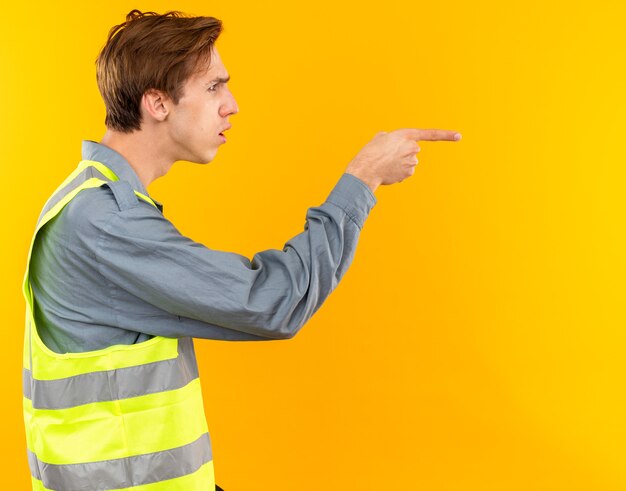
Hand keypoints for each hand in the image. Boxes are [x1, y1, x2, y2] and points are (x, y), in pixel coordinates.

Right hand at [345, 128, 461, 192]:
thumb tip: (393, 147)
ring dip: (399, 163)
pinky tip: (388, 172)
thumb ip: (392, 138)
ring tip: (385, 164)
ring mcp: (412, 162)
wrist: (366, 169)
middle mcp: (413, 148)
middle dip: (403, 153)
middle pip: (412, 151)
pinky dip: (398, 173)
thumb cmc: (370, 152)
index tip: (459, 136)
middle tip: (387, 155)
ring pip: (409, 163)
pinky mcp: (409, 173)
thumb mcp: (380, 138)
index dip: (446, 135)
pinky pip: (405, 172)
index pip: (431, 134)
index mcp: (406, 135)